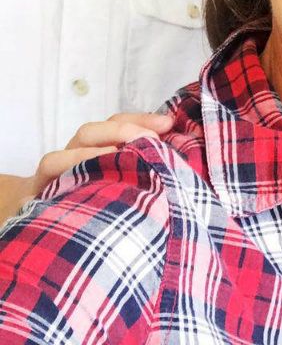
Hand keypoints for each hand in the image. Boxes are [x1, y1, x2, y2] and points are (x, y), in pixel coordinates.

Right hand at [0, 112, 172, 223]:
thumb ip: (143, 169)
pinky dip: (67, 170)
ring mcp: (54, 173)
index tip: (168, 123)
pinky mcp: (38, 193)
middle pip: (92, 131)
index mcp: (95, 149)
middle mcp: (74, 155)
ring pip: (68, 149)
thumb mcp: (119, 183)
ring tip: (117, 155)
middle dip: (122, 129)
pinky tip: (86, 182)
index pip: (117, 123)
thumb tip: (178, 162)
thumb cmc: (92, 203)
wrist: (39, 228)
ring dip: (92, 151)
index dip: (142, 118)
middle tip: (151, 137)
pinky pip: (49, 172)